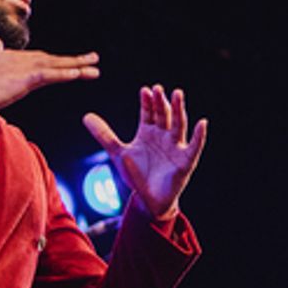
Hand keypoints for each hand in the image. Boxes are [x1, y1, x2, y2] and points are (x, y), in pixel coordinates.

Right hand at [0, 38, 99, 119]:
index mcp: (10, 58)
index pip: (38, 60)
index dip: (56, 62)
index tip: (72, 64)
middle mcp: (19, 58)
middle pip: (51, 60)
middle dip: (73, 60)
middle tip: (94, 59)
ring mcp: (21, 67)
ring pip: (55, 66)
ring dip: (77, 66)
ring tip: (95, 67)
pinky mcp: (22, 79)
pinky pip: (49, 75)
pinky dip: (65, 74)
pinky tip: (79, 74)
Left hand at [82, 85, 206, 218]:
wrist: (148, 199)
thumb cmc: (136, 173)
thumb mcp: (118, 153)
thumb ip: (104, 135)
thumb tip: (86, 116)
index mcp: (148, 132)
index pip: (148, 112)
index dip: (147, 102)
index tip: (144, 90)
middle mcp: (163, 136)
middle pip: (163, 115)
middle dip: (161, 102)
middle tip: (158, 89)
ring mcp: (175, 147)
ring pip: (178, 125)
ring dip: (178, 110)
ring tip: (177, 94)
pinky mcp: (185, 161)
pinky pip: (194, 147)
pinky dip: (199, 136)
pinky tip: (202, 123)